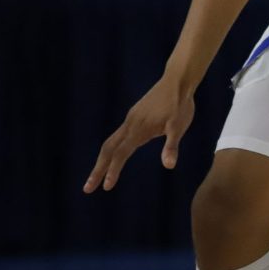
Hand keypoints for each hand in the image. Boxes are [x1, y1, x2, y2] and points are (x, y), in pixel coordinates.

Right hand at [84, 76, 194, 192]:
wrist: (178, 80)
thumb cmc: (180, 104)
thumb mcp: (179, 126)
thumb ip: (172, 146)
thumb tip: (169, 166)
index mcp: (139, 129)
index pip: (120, 154)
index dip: (113, 171)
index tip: (106, 187)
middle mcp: (130, 124)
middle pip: (108, 150)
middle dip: (97, 170)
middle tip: (87, 189)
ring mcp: (131, 119)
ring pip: (110, 142)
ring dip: (102, 160)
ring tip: (97, 175)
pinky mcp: (134, 115)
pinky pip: (117, 135)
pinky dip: (111, 149)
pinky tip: (114, 155)